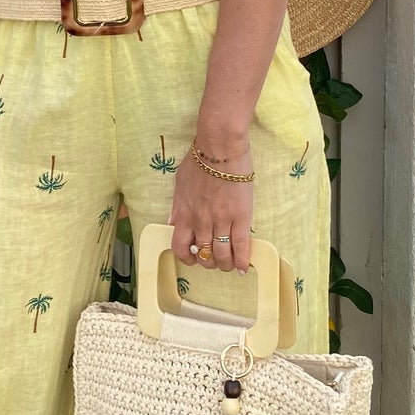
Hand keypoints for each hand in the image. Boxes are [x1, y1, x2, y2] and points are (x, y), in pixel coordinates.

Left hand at [168, 140, 254, 274]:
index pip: (180, 246)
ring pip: (221, 254)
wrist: (220, 147)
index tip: (193, 258)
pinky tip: (243, 267)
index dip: (186, 257)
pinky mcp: (241, 217)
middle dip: (208, 263)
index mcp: (184, 214)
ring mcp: (221, 221)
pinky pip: (240, 245)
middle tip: (214, 261)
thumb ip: (177, 205)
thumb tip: (172, 221)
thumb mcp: (180, 181)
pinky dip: (241, 260)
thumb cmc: (200, 159)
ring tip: (229, 265)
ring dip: (225, 264)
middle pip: (203, 254)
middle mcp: (200, 222)